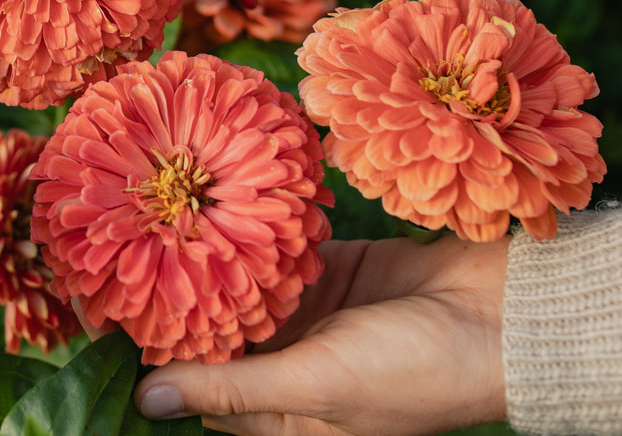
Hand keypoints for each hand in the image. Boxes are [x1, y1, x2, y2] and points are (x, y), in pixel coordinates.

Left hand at [131, 236, 509, 435]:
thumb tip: (148, 403)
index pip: (205, 392)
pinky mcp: (334, 269)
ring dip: (216, 260)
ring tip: (163, 222)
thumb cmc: (415, 371)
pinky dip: (257, 234)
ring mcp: (314, 315)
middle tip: (133, 250)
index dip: (164, 359)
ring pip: (246, 287)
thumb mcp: (318, 386)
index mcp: (287, 417)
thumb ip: (234, 387)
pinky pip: (281, 252)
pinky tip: (219, 206)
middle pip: (220, 335)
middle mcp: (294, 367)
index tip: (117, 312)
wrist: (505, 317)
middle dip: (185, 300)